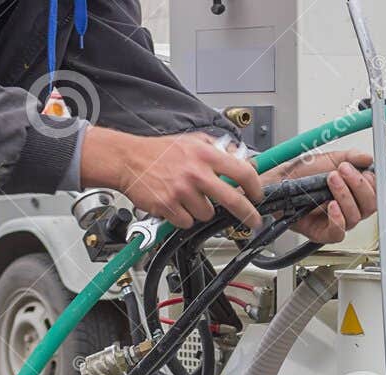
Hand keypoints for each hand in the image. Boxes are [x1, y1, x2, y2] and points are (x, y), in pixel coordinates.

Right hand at [80, 126, 264, 229]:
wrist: (128, 160)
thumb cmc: (160, 151)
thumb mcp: (192, 141)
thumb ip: (218, 149)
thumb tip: (243, 160)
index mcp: (206, 154)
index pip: (242, 172)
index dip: (255, 188)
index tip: (257, 196)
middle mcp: (196, 173)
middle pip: (233, 201)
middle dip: (247, 214)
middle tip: (253, 220)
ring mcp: (182, 191)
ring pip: (207, 214)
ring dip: (201, 210)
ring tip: (188, 197)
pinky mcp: (169, 207)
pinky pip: (187, 222)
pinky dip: (183, 217)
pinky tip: (175, 204)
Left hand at [267, 150, 379, 244]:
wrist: (280, 181)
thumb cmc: (304, 172)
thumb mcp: (331, 158)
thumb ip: (351, 156)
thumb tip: (368, 159)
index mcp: (358, 192)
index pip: (383, 197)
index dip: (381, 189)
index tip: (371, 175)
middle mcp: (351, 208)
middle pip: (371, 206)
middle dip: (360, 185)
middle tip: (344, 170)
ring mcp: (338, 221)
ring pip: (355, 217)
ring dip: (345, 195)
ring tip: (331, 179)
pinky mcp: (323, 233)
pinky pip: (339, 233)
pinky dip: (337, 218)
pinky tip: (331, 205)